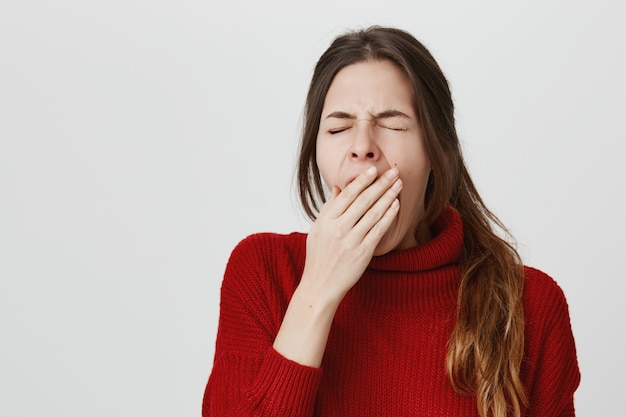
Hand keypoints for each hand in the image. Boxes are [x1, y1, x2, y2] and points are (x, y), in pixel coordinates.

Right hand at [300, 166, 401, 302]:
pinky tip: (396, 206)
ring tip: (398, 185)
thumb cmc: (319, 257)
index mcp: (326, 220)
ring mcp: (351, 241)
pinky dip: (388, 217)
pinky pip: (378, 230)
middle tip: (393, 171)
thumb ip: (329, 208)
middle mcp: (338, 228)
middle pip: (363, 200)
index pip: (347, 195)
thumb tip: (338, 188)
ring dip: (388, 196)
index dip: (362, 181)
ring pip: (373, 213)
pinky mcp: (362, 253)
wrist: (320, 286)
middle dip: (380, 184)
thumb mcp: (318, 229)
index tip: (373, 170)